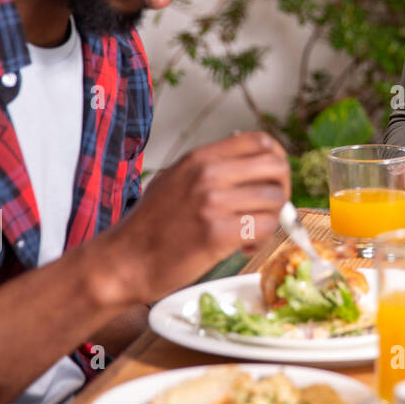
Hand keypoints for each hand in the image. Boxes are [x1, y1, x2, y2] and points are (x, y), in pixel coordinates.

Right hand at [102, 131, 290, 303]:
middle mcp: (208, 175)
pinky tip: (244, 247)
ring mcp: (213, 203)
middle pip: (277, 167)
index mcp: (200, 158)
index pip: (261, 141)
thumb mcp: (175, 179)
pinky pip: (266, 228)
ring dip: (272, 219)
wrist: (122, 263)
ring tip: (251, 232)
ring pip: (276, 201)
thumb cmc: (149, 226)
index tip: (273, 179)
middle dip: (282, 189)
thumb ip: (210, 168)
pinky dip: (262, 241)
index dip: (277, 159)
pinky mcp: (217, 234)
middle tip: (270, 208)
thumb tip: (251, 164)